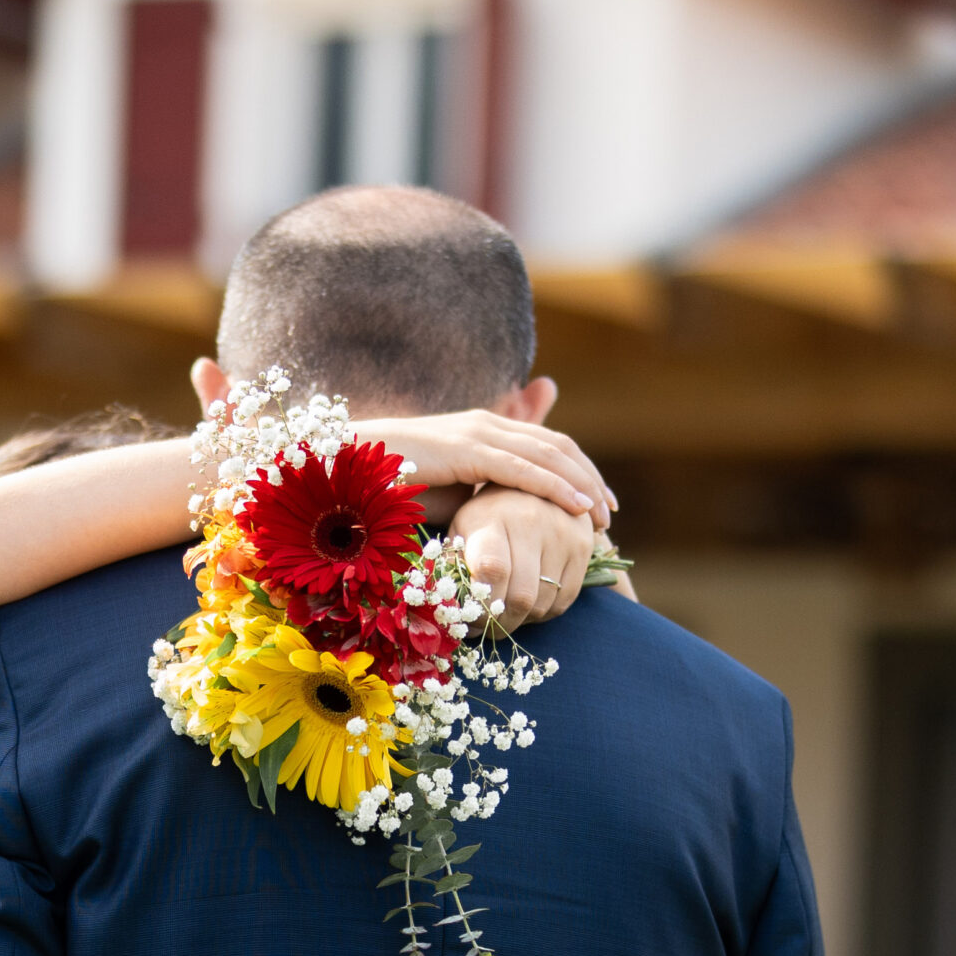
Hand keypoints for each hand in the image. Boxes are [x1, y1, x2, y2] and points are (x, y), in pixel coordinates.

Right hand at [349, 409, 614, 528]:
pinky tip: (576, 507)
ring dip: (582, 485)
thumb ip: (475, 501)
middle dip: (589, 479)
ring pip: (548, 455)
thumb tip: (500, 530)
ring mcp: (477, 433)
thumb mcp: (443, 494)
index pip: (546, 446)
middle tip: (611, 513)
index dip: (578, 471)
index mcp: (483, 432)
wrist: (343, 469)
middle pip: (557, 447)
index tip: (598, 504)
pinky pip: (522, 468)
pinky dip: (554, 487)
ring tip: (603, 515)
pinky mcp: (465, 450)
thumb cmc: (387, 487)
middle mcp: (486, 425)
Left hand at [452, 489, 593, 629]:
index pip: (492, 571)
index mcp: (493, 518)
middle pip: (521, 596)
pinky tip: (528, 606)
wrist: (530, 482)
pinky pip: (564, 600)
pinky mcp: (584, 545)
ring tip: (505, 614)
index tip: (470, 620)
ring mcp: (563, 533)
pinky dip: (544, 613)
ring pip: (543, 603)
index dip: (481, 607)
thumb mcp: (461, 531)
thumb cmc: (485, 516)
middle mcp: (532, 522)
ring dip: (522, 620)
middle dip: (500, 624)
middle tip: (486, 629)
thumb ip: (454, 567)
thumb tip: (455, 613)